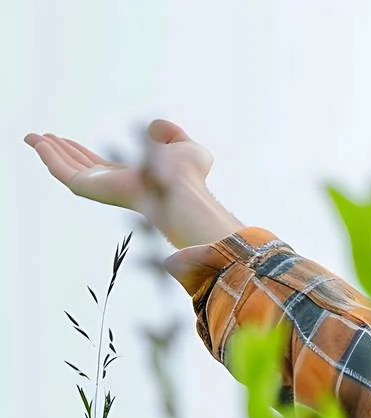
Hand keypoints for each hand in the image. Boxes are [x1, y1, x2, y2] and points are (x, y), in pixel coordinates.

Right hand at [24, 119, 240, 247]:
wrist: (183, 188)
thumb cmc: (190, 176)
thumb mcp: (185, 147)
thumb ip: (171, 134)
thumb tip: (155, 126)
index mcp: (131, 178)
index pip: (99, 166)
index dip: (80, 152)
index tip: (64, 139)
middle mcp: (113, 185)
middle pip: (78, 166)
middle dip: (59, 151)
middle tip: (42, 136)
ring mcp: (100, 187)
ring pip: (65, 168)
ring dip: (48, 152)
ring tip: (32, 137)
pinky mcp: (90, 188)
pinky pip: (62, 171)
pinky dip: (48, 156)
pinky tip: (38, 143)